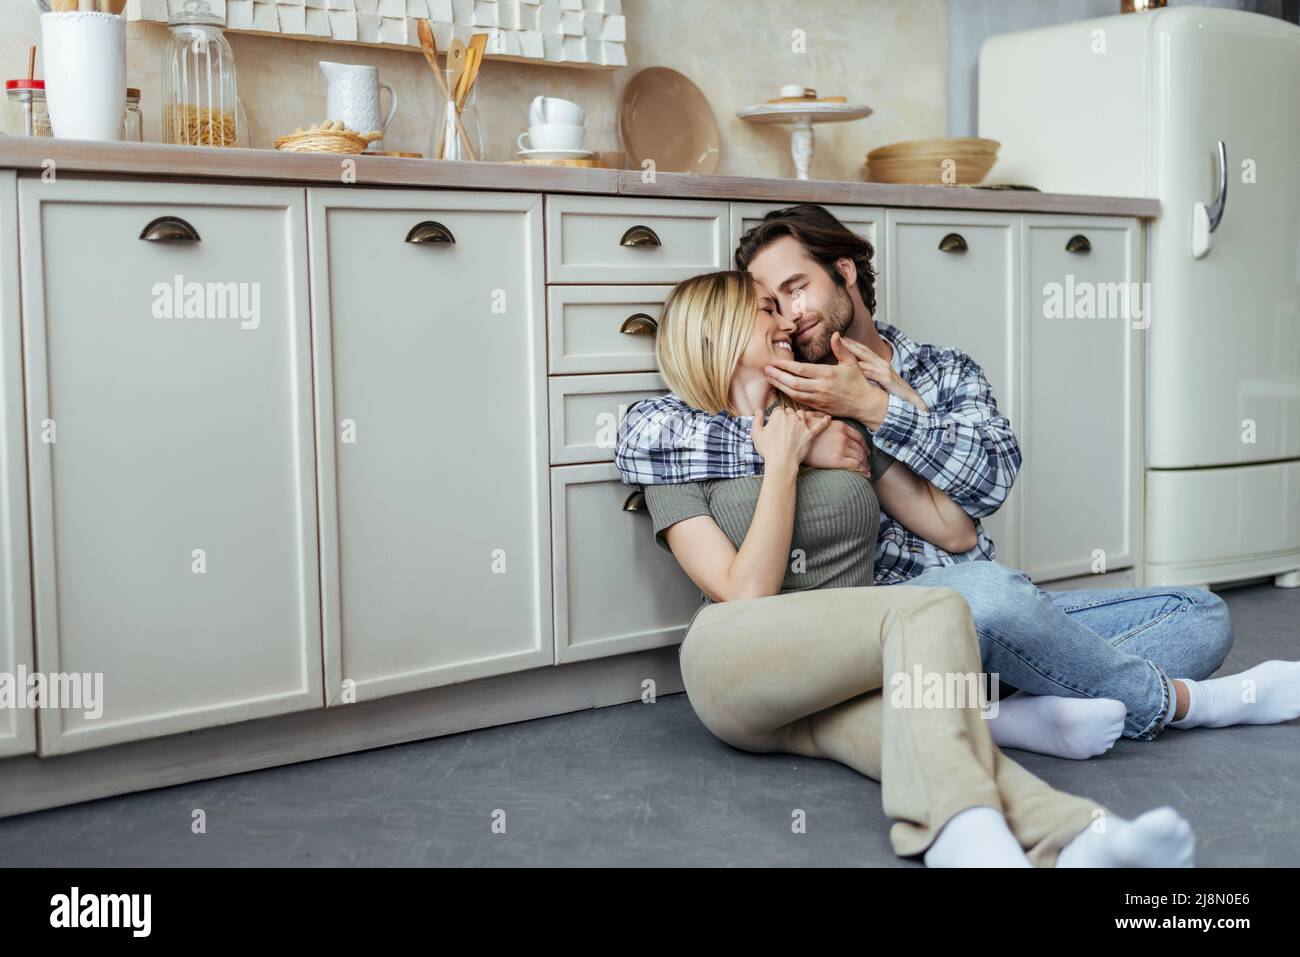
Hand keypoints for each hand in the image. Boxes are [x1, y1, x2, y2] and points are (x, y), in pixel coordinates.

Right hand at [751, 406, 830, 472]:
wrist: (781, 462)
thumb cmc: (768, 450)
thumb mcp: (756, 434)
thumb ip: (756, 420)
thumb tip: (758, 410)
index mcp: (778, 415)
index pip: (779, 410)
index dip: (777, 417)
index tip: (776, 424)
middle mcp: (791, 417)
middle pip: (791, 411)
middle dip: (788, 416)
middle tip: (785, 427)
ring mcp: (802, 425)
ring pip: (803, 414)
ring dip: (800, 417)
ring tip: (798, 423)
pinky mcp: (810, 434)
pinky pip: (820, 426)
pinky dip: (825, 421)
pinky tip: (828, 418)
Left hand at [764, 333, 887, 426]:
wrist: (863, 404)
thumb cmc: (857, 381)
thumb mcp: (851, 362)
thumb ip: (841, 348)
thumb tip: (835, 334)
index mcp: (827, 374)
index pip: (801, 369)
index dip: (786, 366)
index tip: (775, 361)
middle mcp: (820, 387)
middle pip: (794, 382)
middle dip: (778, 376)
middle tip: (766, 369)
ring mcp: (818, 398)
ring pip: (794, 393)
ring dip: (780, 386)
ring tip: (769, 378)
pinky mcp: (818, 407)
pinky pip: (799, 401)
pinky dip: (788, 395)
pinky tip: (781, 388)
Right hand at [804, 419, 869, 474]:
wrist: (793, 445)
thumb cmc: (801, 433)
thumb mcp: (813, 420)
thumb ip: (823, 418)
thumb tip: (826, 417)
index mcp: (840, 426)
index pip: (858, 437)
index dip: (864, 445)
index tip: (866, 451)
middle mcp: (843, 436)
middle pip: (860, 448)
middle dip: (865, 457)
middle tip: (867, 464)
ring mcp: (841, 447)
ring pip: (859, 457)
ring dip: (864, 465)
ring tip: (866, 471)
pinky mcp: (837, 460)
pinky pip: (855, 465)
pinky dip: (862, 471)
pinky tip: (864, 474)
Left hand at [836, 334, 928, 411]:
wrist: (912, 402)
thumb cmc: (895, 394)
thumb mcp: (882, 382)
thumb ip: (871, 375)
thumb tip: (857, 372)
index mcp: (881, 365)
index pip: (865, 351)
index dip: (853, 344)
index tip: (841, 339)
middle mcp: (883, 365)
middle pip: (864, 352)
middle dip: (851, 344)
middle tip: (838, 338)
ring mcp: (885, 371)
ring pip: (866, 360)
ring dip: (853, 354)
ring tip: (841, 349)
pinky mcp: (887, 380)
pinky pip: (871, 373)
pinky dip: (861, 369)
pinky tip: (851, 368)